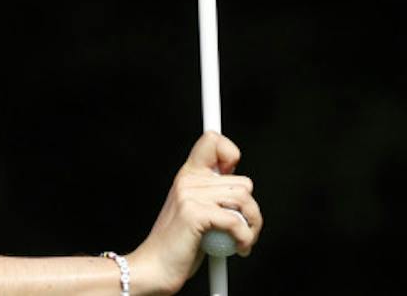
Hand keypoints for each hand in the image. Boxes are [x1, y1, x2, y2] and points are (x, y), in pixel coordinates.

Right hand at [125, 132, 261, 293]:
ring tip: (243, 240)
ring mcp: (189, 195)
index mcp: (188, 175)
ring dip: (252, 225)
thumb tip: (242, 188)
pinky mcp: (194, 214)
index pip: (212, 140)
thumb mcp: (195, 211)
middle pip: (243, 181)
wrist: (154, 267)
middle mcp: (188, 180)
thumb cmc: (178, 245)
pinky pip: (236, 220)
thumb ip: (213, 195)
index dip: (231, 154)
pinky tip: (239, 248)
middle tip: (245, 229)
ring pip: (244, 199)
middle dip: (252, 210)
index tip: (234, 181)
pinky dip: (244, 238)